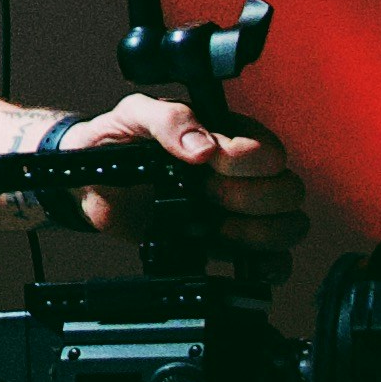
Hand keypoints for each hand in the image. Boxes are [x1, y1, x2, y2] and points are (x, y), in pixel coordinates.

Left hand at [55, 96, 306, 251]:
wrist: (91, 185)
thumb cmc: (117, 140)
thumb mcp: (134, 115)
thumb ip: (169, 120)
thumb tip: (203, 148)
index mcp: (228, 134)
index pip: (269, 152)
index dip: (243, 164)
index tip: (206, 167)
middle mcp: (243, 173)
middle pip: (288, 191)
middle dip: (247, 199)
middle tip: (204, 196)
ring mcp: (239, 211)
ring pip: (288, 226)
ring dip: (255, 234)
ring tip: (213, 229)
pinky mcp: (230, 246)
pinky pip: (273, 261)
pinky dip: (266, 266)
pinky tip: (238, 262)